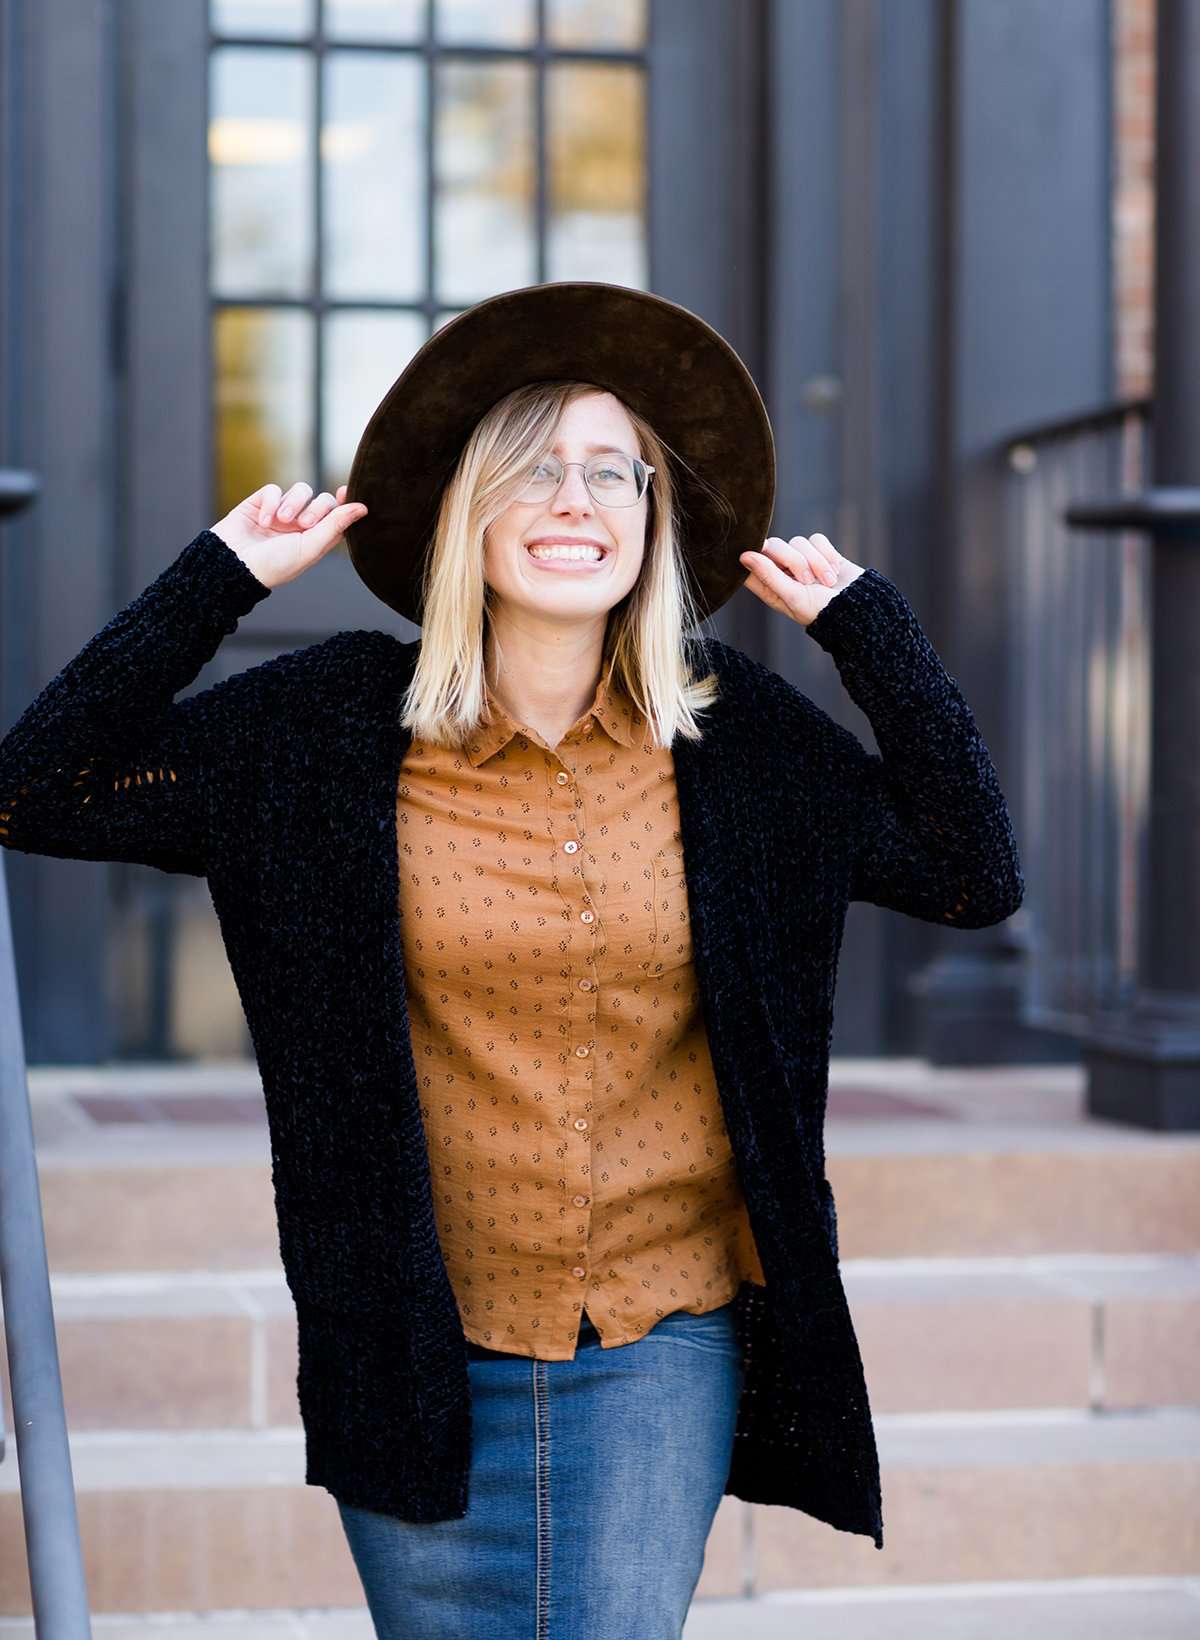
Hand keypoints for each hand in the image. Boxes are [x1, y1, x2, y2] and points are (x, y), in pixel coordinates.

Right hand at [209, 482, 367, 589]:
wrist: (232, 565)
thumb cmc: (273, 565)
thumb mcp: (309, 548)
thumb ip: (336, 526)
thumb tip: (363, 508)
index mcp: (315, 540)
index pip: (337, 517)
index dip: (344, 504)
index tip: (346, 492)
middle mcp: (300, 526)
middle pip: (323, 500)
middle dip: (316, 508)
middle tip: (304, 524)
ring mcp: (281, 513)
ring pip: (301, 491)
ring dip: (293, 504)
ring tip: (282, 521)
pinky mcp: (261, 503)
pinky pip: (275, 489)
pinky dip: (272, 502)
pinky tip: (263, 520)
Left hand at [739, 534, 865, 627]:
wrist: (859, 609)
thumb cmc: (821, 611)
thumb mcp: (792, 597)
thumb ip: (768, 575)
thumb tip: (743, 555)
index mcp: (770, 586)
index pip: (750, 561)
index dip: (753, 554)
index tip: (756, 553)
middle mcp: (783, 571)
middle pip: (775, 545)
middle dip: (794, 560)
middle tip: (808, 581)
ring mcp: (803, 560)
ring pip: (798, 541)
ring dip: (816, 562)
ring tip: (827, 582)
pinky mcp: (821, 552)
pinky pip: (817, 539)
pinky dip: (827, 555)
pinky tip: (834, 571)